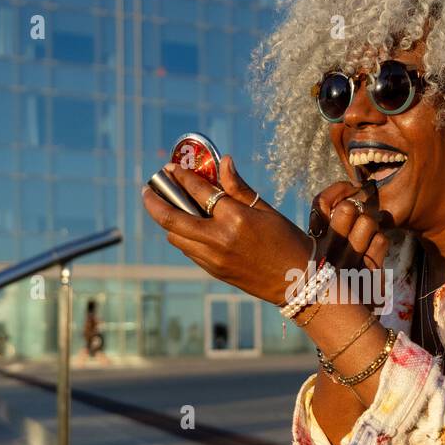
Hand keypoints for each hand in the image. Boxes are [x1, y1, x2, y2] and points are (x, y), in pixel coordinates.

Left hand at [141, 154, 313, 305]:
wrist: (297, 282)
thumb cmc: (286, 241)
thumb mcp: (266, 210)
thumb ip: (239, 187)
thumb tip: (224, 162)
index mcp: (235, 218)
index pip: (198, 191)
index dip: (181, 177)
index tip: (171, 168)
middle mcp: (219, 239)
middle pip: (172, 218)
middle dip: (154, 202)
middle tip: (147, 190)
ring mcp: (213, 258)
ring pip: (176, 237)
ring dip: (167, 221)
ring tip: (166, 206)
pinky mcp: (213, 271)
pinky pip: (188, 250)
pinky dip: (182, 236)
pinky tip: (186, 227)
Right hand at [308, 179, 392, 276]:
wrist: (344, 325)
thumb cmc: (332, 280)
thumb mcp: (321, 253)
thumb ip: (328, 225)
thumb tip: (351, 193)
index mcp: (311, 245)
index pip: (320, 204)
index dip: (337, 190)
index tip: (351, 188)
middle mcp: (325, 254)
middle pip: (346, 209)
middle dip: (357, 209)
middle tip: (359, 220)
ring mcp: (347, 266)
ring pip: (367, 222)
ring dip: (371, 227)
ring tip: (366, 240)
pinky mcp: (367, 277)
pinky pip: (381, 240)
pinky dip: (380, 243)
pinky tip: (373, 254)